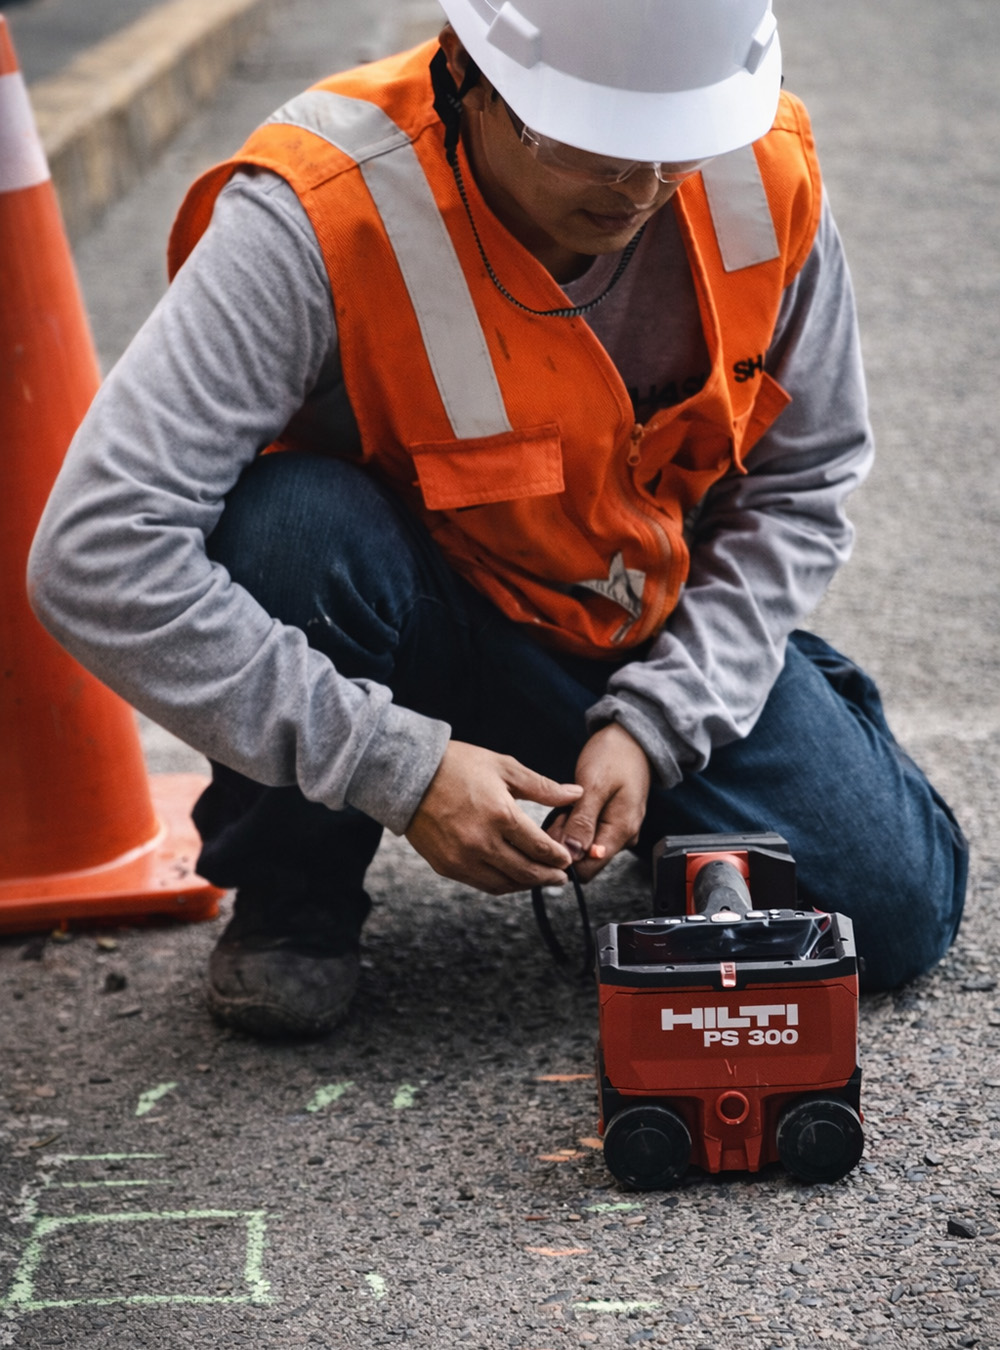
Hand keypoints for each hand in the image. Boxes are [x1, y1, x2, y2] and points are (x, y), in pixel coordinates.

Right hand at [405, 741, 583, 894]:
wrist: (408, 775)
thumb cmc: (458, 765)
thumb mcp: (505, 768)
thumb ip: (543, 787)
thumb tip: (576, 794)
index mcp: (500, 815)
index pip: (540, 848)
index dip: (559, 858)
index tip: (567, 859)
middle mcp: (482, 842)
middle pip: (526, 872)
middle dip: (549, 877)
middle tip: (561, 877)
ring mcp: (462, 858)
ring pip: (505, 884)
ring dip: (526, 885)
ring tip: (539, 879)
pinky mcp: (447, 866)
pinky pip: (482, 884)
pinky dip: (502, 884)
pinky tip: (511, 877)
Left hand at [548, 723, 651, 881]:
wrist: (631, 738)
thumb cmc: (615, 755)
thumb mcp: (594, 785)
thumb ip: (583, 822)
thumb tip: (572, 855)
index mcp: (621, 832)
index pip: (588, 869)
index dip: (564, 856)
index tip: (556, 830)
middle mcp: (622, 837)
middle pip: (584, 860)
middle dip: (564, 841)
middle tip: (561, 812)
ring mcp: (617, 831)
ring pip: (583, 847)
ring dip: (567, 831)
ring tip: (567, 806)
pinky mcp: (610, 823)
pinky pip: (587, 834)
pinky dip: (573, 823)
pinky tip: (571, 807)